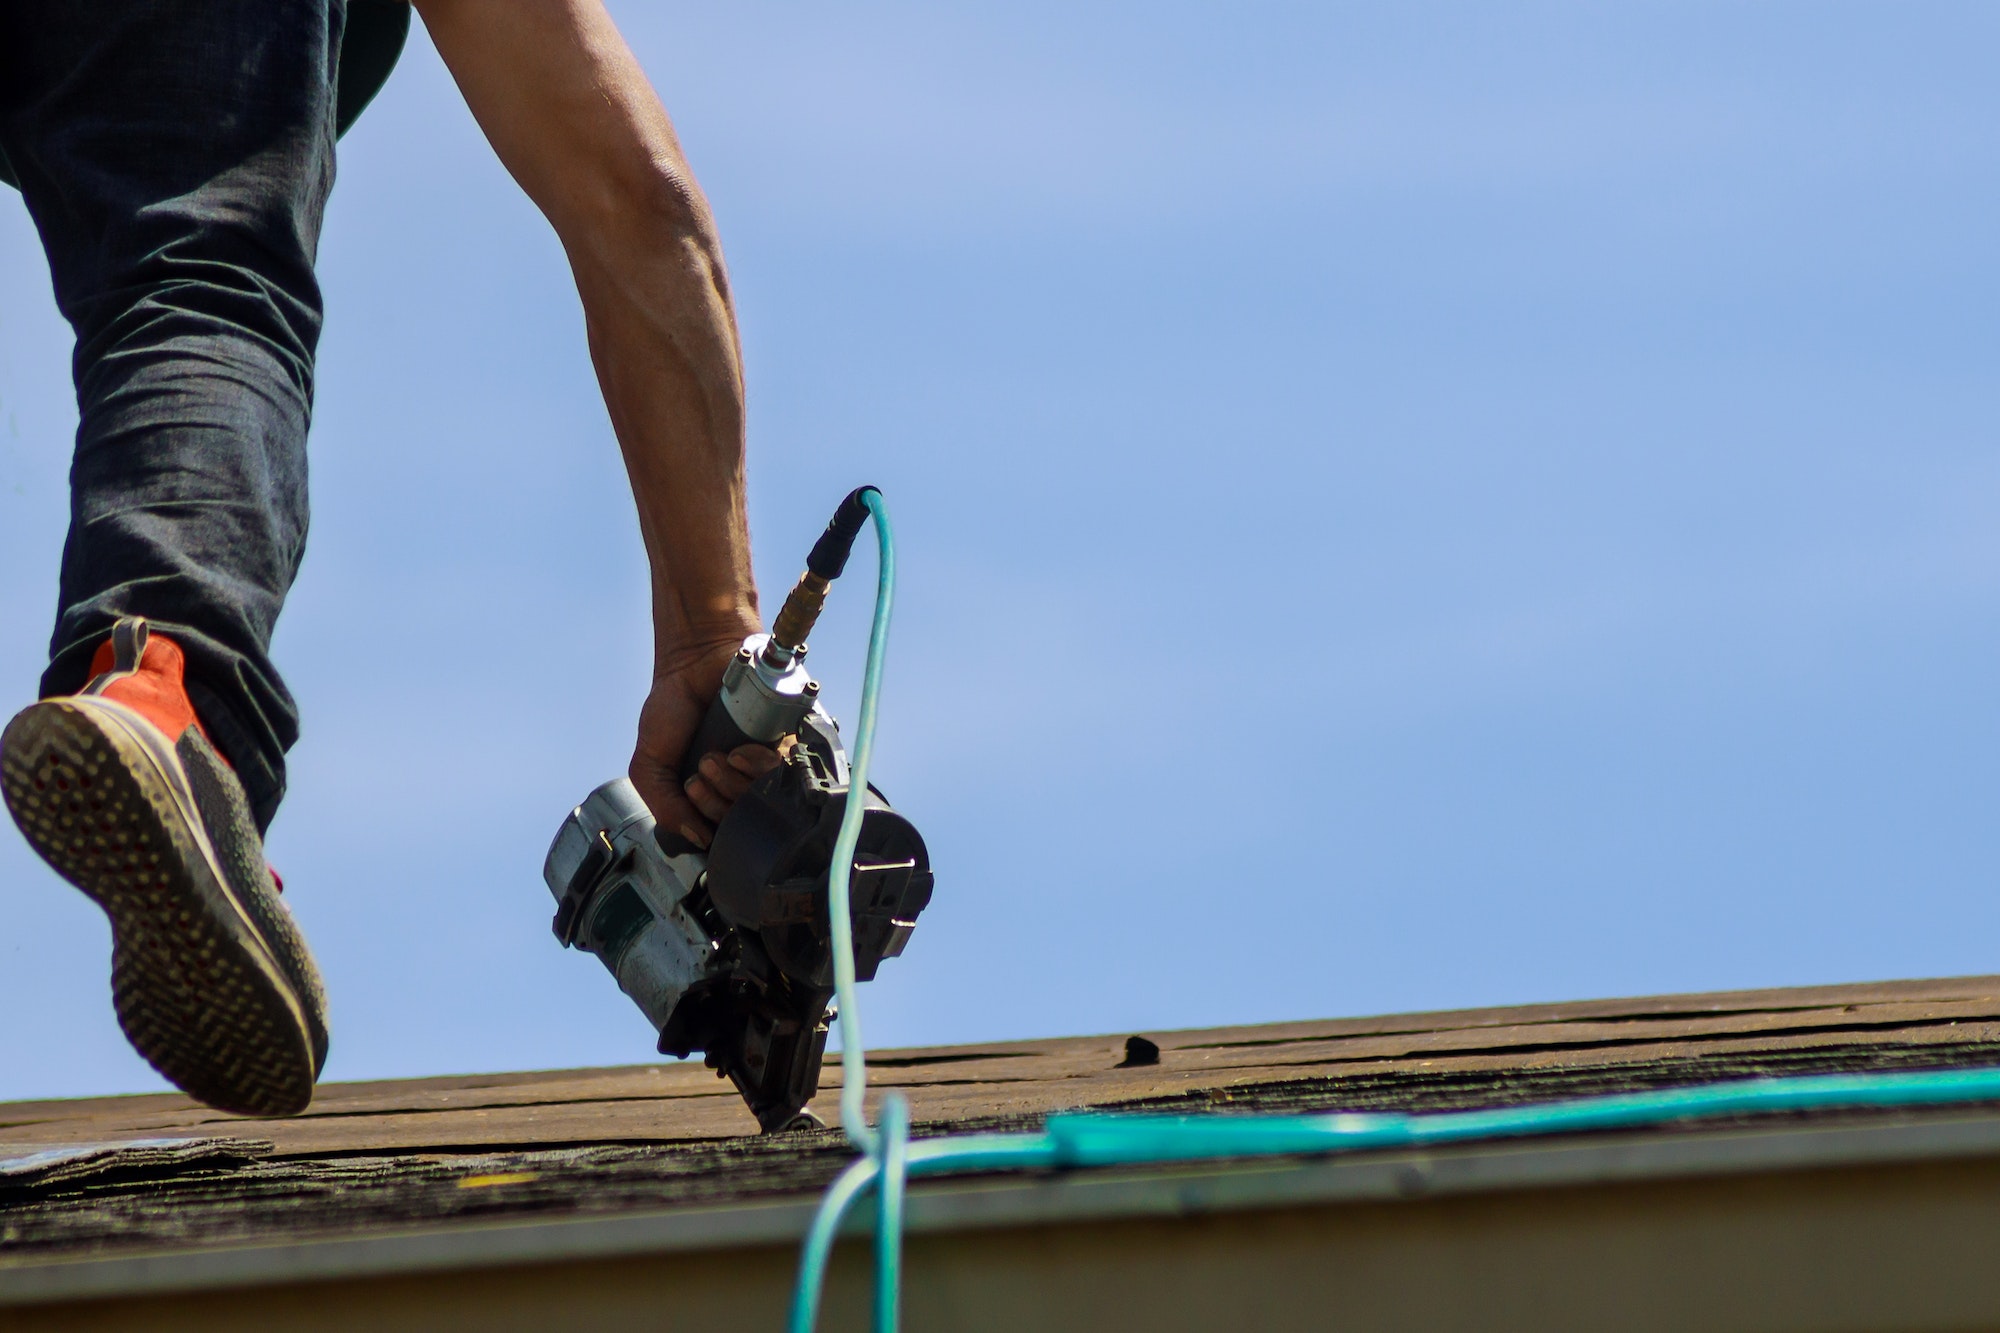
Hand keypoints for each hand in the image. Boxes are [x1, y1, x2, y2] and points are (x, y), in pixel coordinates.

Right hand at [629, 640, 782, 848]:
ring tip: (716, 756)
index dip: (707, 823)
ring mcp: (765, 766)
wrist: (696, 662)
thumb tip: (699, 840)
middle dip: (717, 801)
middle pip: (743, 822)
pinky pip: (785, 773)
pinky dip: (759, 764)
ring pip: (765, 801)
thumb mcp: (651, 765)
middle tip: (703, 769)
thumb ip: (664, 806)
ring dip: (735, 783)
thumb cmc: (673, 710)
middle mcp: (741, 785)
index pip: (720, 835)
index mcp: (710, 796)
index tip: (691, 791)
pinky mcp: (786, 744)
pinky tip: (739, 749)